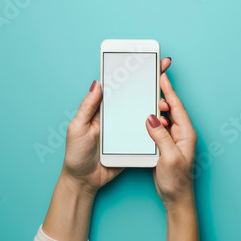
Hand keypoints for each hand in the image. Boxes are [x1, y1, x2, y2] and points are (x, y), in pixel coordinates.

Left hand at [62, 58, 172, 193]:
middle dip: (152, 83)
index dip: (132, 72)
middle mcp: (118, 115)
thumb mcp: (78, 127)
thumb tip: (98, 82)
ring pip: (146, 113)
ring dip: (158, 106)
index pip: (120, 86)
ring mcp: (128, 128)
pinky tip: (164, 122)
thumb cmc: (76, 154)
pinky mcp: (135, 143)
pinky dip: (158, 126)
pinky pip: (148, 132)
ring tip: (165, 104)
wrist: (85, 180)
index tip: (146, 60)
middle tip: (163, 72)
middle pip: (137, 95)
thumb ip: (88, 106)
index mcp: (104, 108)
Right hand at [145, 64, 197, 210]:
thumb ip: (161, 137)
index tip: (163, 76)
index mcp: (186, 133)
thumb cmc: (177, 180)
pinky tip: (143, 118)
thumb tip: (151, 118)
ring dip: (155, 109)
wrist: (176, 197)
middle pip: (171, 109)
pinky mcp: (165, 145)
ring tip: (146, 99)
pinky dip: (151, 121)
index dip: (169, 91)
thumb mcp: (169, 157)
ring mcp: (173, 139)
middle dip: (161, 96)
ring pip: (164, 118)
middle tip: (151, 84)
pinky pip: (158, 128)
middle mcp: (181, 134)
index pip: (177, 107)